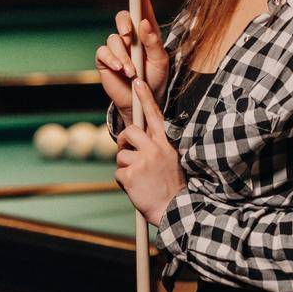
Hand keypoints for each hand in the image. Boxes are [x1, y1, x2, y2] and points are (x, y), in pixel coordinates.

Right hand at [96, 0, 170, 110]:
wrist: (142, 102)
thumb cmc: (155, 79)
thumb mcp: (161, 61)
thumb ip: (153, 41)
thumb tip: (144, 23)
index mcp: (147, 32)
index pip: (142, 8)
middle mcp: (130, 36)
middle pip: (123, 17)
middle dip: (125, 23)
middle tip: (129, 35)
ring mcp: (117, 47)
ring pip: (114, 38)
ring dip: (123, 54)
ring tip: (132, 71)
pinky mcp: (105, 60)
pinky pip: (104, 52)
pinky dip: (113, 60)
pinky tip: (120, 70)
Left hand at [115, 77, 187, 227]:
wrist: (174, 209)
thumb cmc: (171, 187)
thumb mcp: (171, 161)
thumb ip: (157, 148)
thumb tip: (138, 141)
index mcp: (166, 144)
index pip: (155, 116)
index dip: (146, 97)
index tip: (138, 82)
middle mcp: (155, 149)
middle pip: (130, 131)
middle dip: (124, 141)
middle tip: (127, 151)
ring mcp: (142, 161)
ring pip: (121, 154)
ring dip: (125, 166)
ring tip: (138, 179)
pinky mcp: (130, 174)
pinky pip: (118, 172)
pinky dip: (122, 181)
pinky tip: (135, 188)